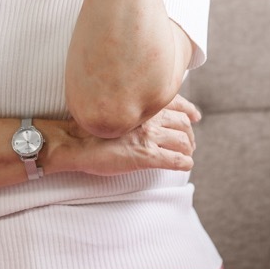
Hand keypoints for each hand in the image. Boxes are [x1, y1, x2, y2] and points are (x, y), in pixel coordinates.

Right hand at [65, 94, 200, 176]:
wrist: (74, 142)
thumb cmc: (88, 128)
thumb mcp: (112, 110)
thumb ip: (130, 110)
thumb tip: (140, 114)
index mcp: (140, 105)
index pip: (175, 102)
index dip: (189, 110)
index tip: (195, 116)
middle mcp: (148, 118)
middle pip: (183, 123)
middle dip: (189, 134)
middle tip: (189, 142)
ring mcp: (148, 137)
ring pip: (183, 142)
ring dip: (188, 149)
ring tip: (186, 154)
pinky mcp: (146, 156)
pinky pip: (175, 160)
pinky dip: (184, 163)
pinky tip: (184, 165)